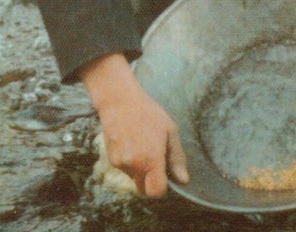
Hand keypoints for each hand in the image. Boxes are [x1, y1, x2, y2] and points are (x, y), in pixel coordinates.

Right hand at [78, 53, 189, 196]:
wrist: (120, 102)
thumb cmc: (149, 114)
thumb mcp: (170, 132)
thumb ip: (177, 159)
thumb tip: (183, 180)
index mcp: (151, 159)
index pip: (156, 192)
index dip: (162, 189)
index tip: (165, 178)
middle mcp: (134, 165)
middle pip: (144, 189)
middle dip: (151, 182)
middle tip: (156, 162)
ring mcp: (120, 163)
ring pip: (134, 178)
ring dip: (140, 170)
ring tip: (143, 145)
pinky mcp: (112, 160)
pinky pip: (125, 169)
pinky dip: (130, 162)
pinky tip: (132, 143)